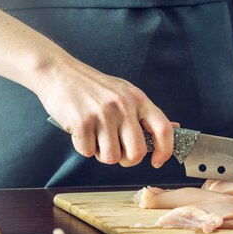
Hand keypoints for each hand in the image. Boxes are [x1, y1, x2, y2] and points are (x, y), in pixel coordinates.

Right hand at [37, 61, 173, 167]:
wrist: (58, 72)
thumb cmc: (92, 86)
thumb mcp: (125, 92)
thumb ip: (145, 113)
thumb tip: (174, 128)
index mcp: (138, 99)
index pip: (163, 129)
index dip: (165, 150)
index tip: (158, 161)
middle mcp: (123, 106)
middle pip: (137, 153)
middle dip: (126, 160)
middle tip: (117, 151)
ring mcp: (103, 114)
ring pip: (111, 158)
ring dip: (102, 154)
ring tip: (95, 136)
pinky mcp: (82, 122)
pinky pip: (88, 152)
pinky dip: (83, 147)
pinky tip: (81, 131)